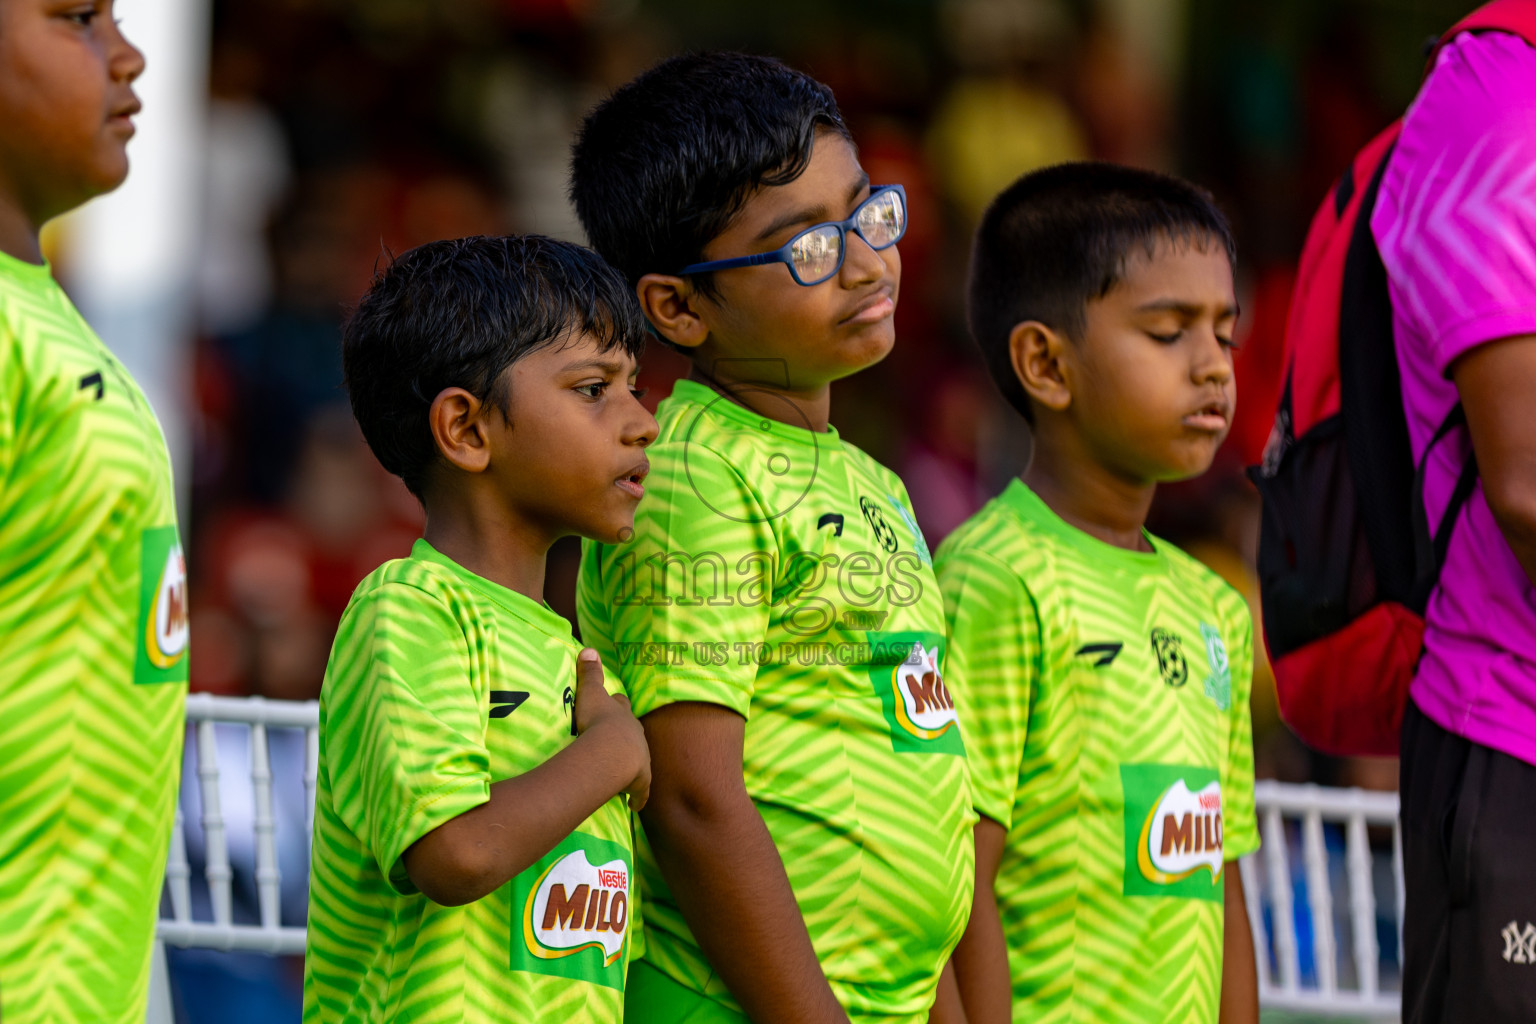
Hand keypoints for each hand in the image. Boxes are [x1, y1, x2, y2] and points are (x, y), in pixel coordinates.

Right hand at [573, 648, 650, 809]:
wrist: (612, 751)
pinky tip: (635, 806)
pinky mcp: (639, 782)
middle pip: (634, 732)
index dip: (618, 707)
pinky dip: (638, 798)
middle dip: (629, 735)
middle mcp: (635, 735)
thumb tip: (589, 648)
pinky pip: (639, 792)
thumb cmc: (599, 720)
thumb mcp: (591, 693)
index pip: (622, 706)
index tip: (616, 707)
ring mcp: (640, 759)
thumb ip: (589, 673)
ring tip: (627, 774)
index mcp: (622, 715)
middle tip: (621, 741)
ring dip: (634, 766)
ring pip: (640, 761)